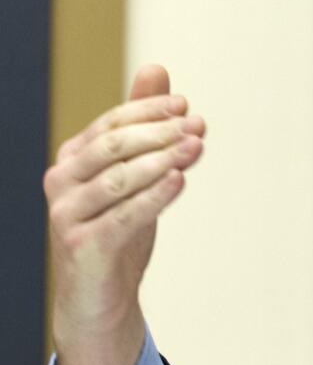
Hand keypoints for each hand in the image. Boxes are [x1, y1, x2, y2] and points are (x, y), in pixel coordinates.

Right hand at [45, 65, 205, 364]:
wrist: (100, 295)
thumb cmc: (118, 227)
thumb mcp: (135, 174)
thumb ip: (143, 125)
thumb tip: (156, 69)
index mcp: (73, 158)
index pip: (111, 124)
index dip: (149, 111)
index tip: (186, 106)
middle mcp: (62, 182)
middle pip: (114, 148)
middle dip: (159, 133)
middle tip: (197, 126)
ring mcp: (67, 215)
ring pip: (118, 180)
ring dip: (162, 160)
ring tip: (196, 147)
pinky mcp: (82, 246)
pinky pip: (123, 217)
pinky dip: (153, 197)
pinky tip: (180, 181)